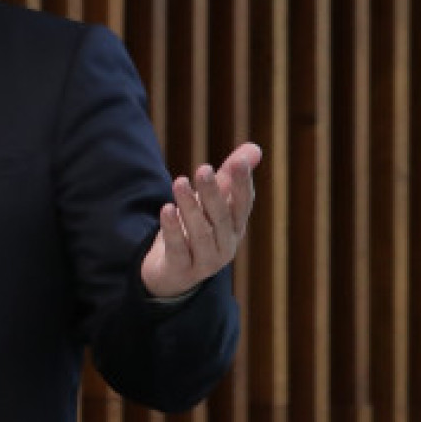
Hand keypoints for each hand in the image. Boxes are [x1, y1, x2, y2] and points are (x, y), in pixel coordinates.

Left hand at [140, 141, 263, 298]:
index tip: (239, 161)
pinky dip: (172, 229)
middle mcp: (225, 245)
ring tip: (179, 182)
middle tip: (203, 168)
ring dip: (190, 207)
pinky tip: (166, 209)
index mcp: (235, 227)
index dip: (242, 183)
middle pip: (221, 218)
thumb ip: (229, 177)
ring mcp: (205, 261)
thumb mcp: (212, 204)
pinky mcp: (182, 270)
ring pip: (200, 233)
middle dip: (213, 193)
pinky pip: (178, 249)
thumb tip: (254, 148)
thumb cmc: (196, 230)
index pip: (243, 204)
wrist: (172, 273)